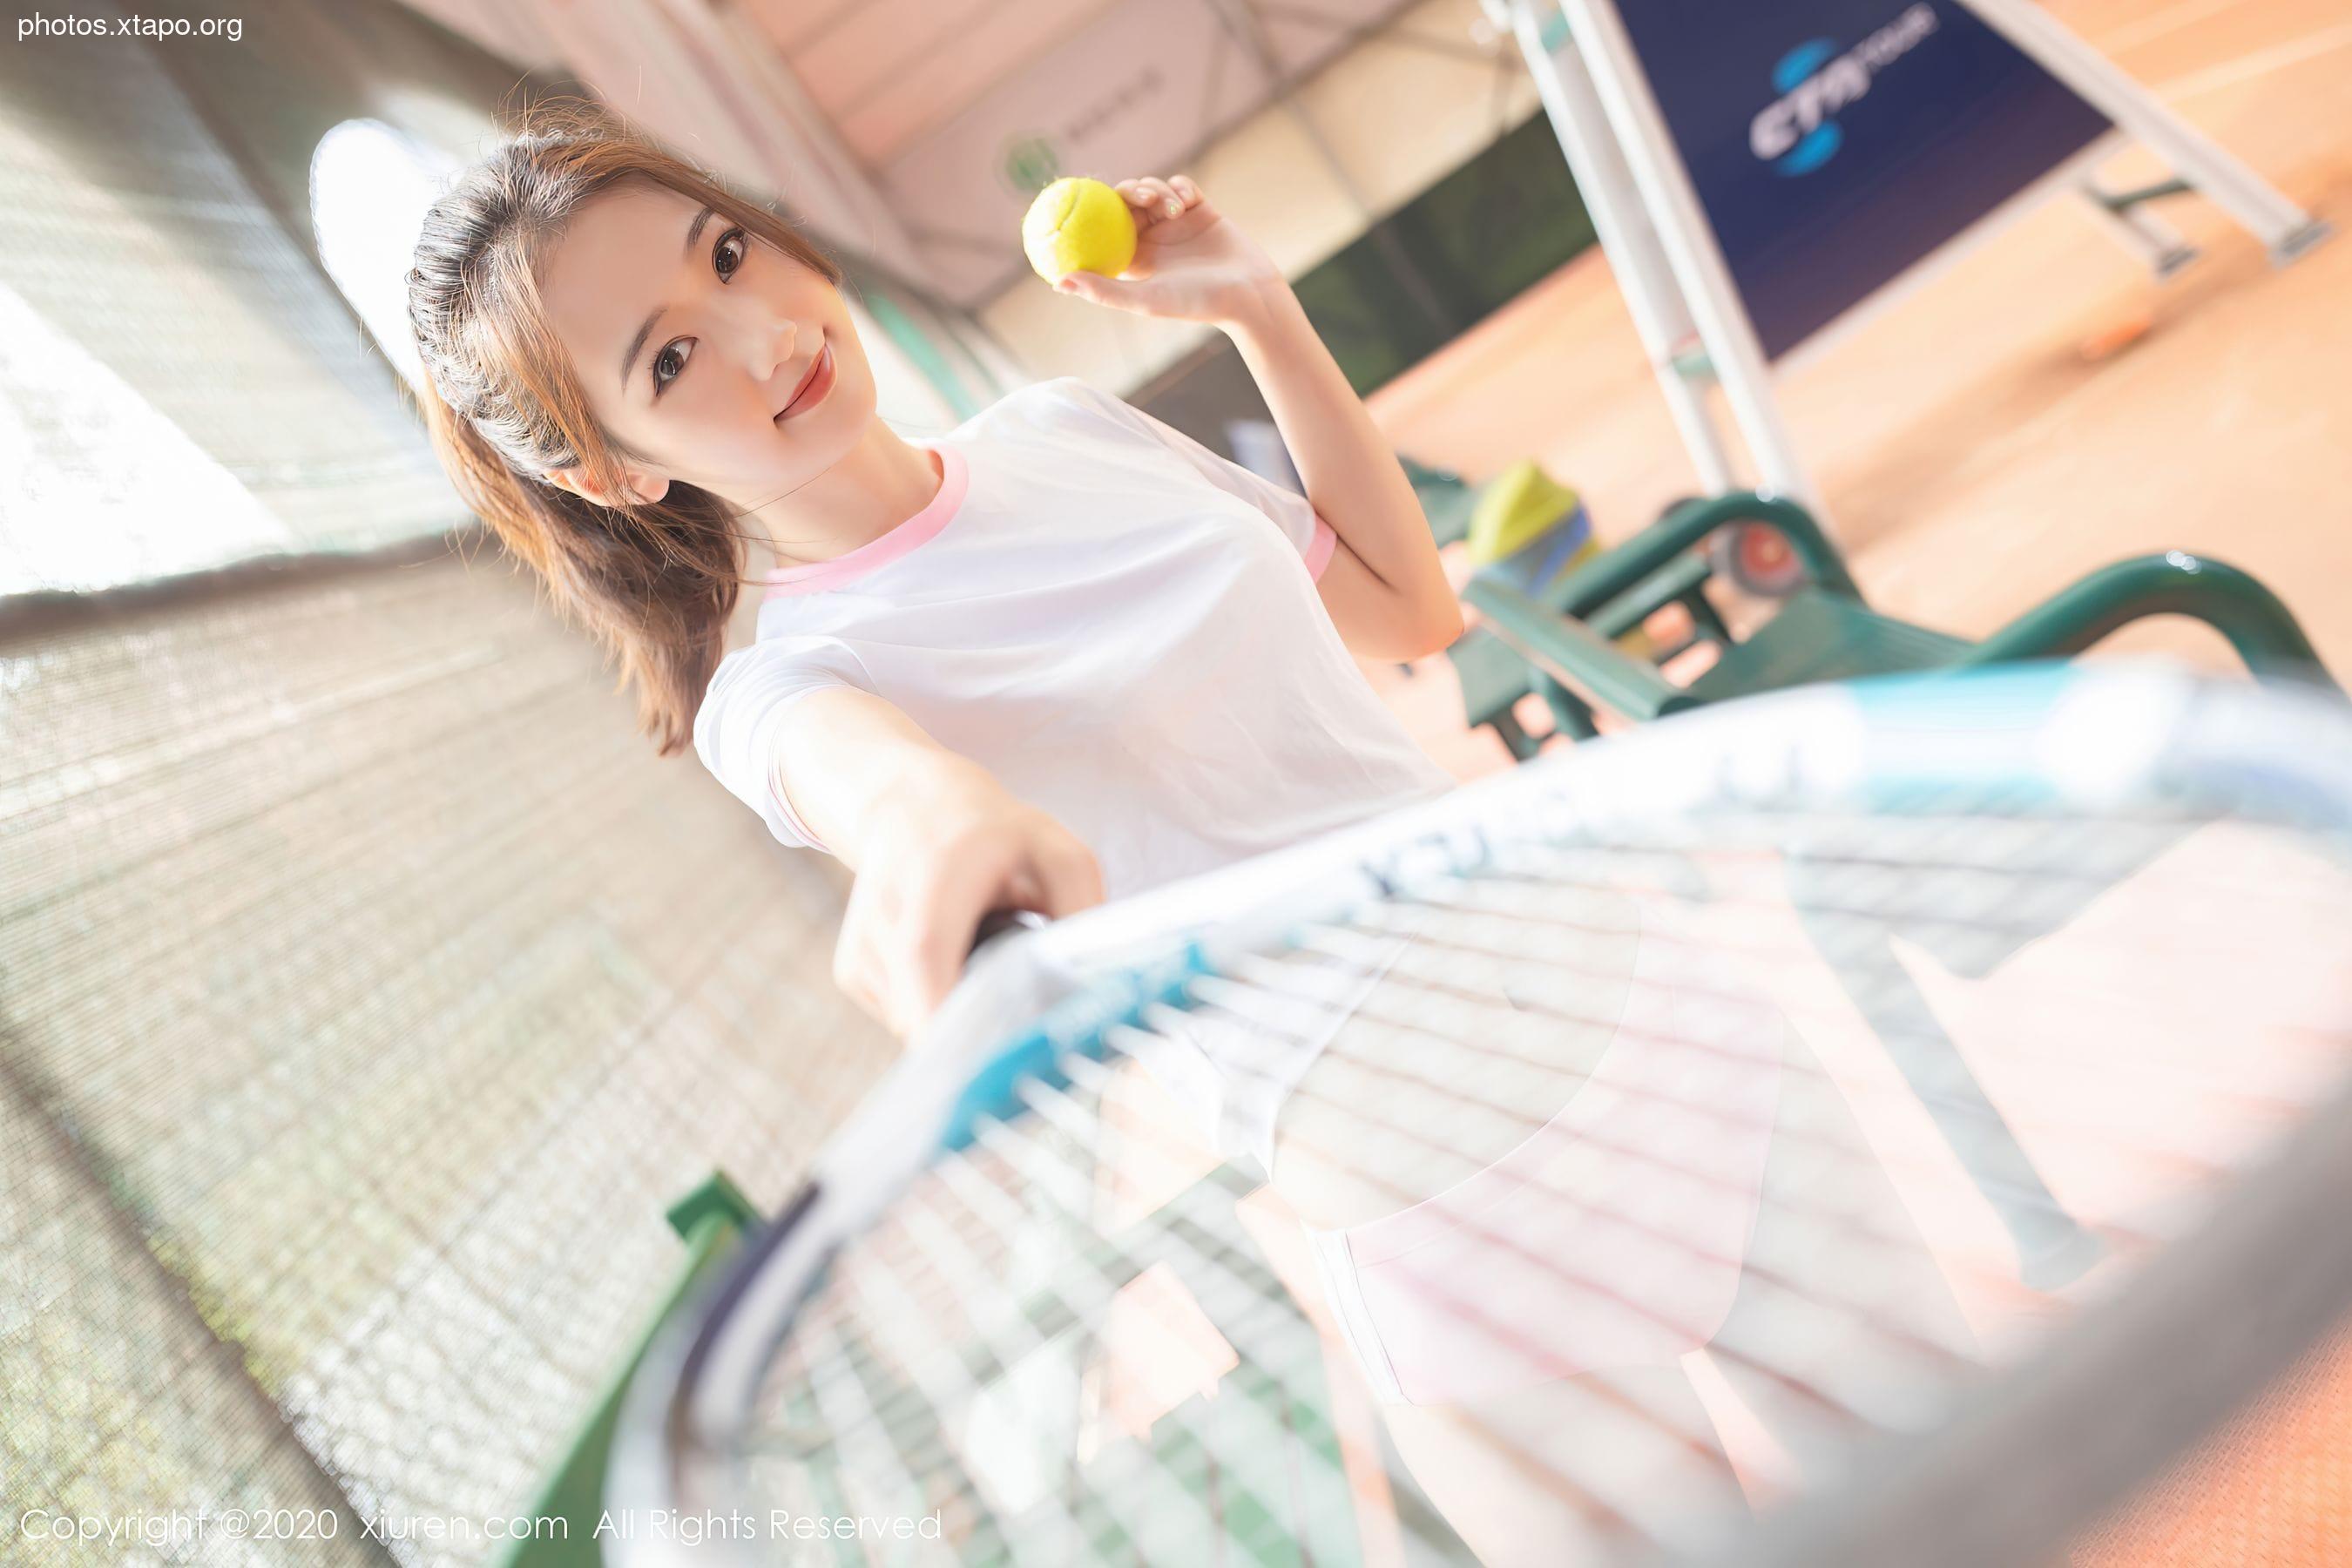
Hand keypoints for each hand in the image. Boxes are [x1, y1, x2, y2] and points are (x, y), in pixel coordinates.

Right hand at [833, 759, 1104, 1038]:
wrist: (911, 807)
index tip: (983, 1062)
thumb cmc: (996, 833)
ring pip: (914, 1022)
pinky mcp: (852, 970)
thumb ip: (1081, 903)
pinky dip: (936, 1008)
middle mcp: (885, 909)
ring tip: (985, 968)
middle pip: (913, 1005)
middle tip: (1017, 1054)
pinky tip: (953, 967)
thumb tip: (1093, 977)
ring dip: (959, 1017)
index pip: (925, 951)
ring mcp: (861, 944)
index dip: (943, 1011)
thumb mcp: (1055, 849)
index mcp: (937, 872)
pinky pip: (903, 1018)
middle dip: (967, 1045)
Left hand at [1053, 175, 1287, 329]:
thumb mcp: (1145, 299)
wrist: (1248, 293)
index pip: (1103, 230)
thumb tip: (1057, 282)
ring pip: (1154, 189)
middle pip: (1127, 203)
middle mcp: (1154, 239)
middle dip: (1129, 192)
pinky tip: (1185, 201)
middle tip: (1137, 196)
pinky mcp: (1202, 209)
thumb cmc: (1196, 303)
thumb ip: (1103, 290)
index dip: (1090, 214)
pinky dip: (1180, 187)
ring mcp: (1177, 222)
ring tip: (1171, 208)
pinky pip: (1181, 185)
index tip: (1082, 201)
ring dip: (1157, 190)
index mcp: (1136, 259)